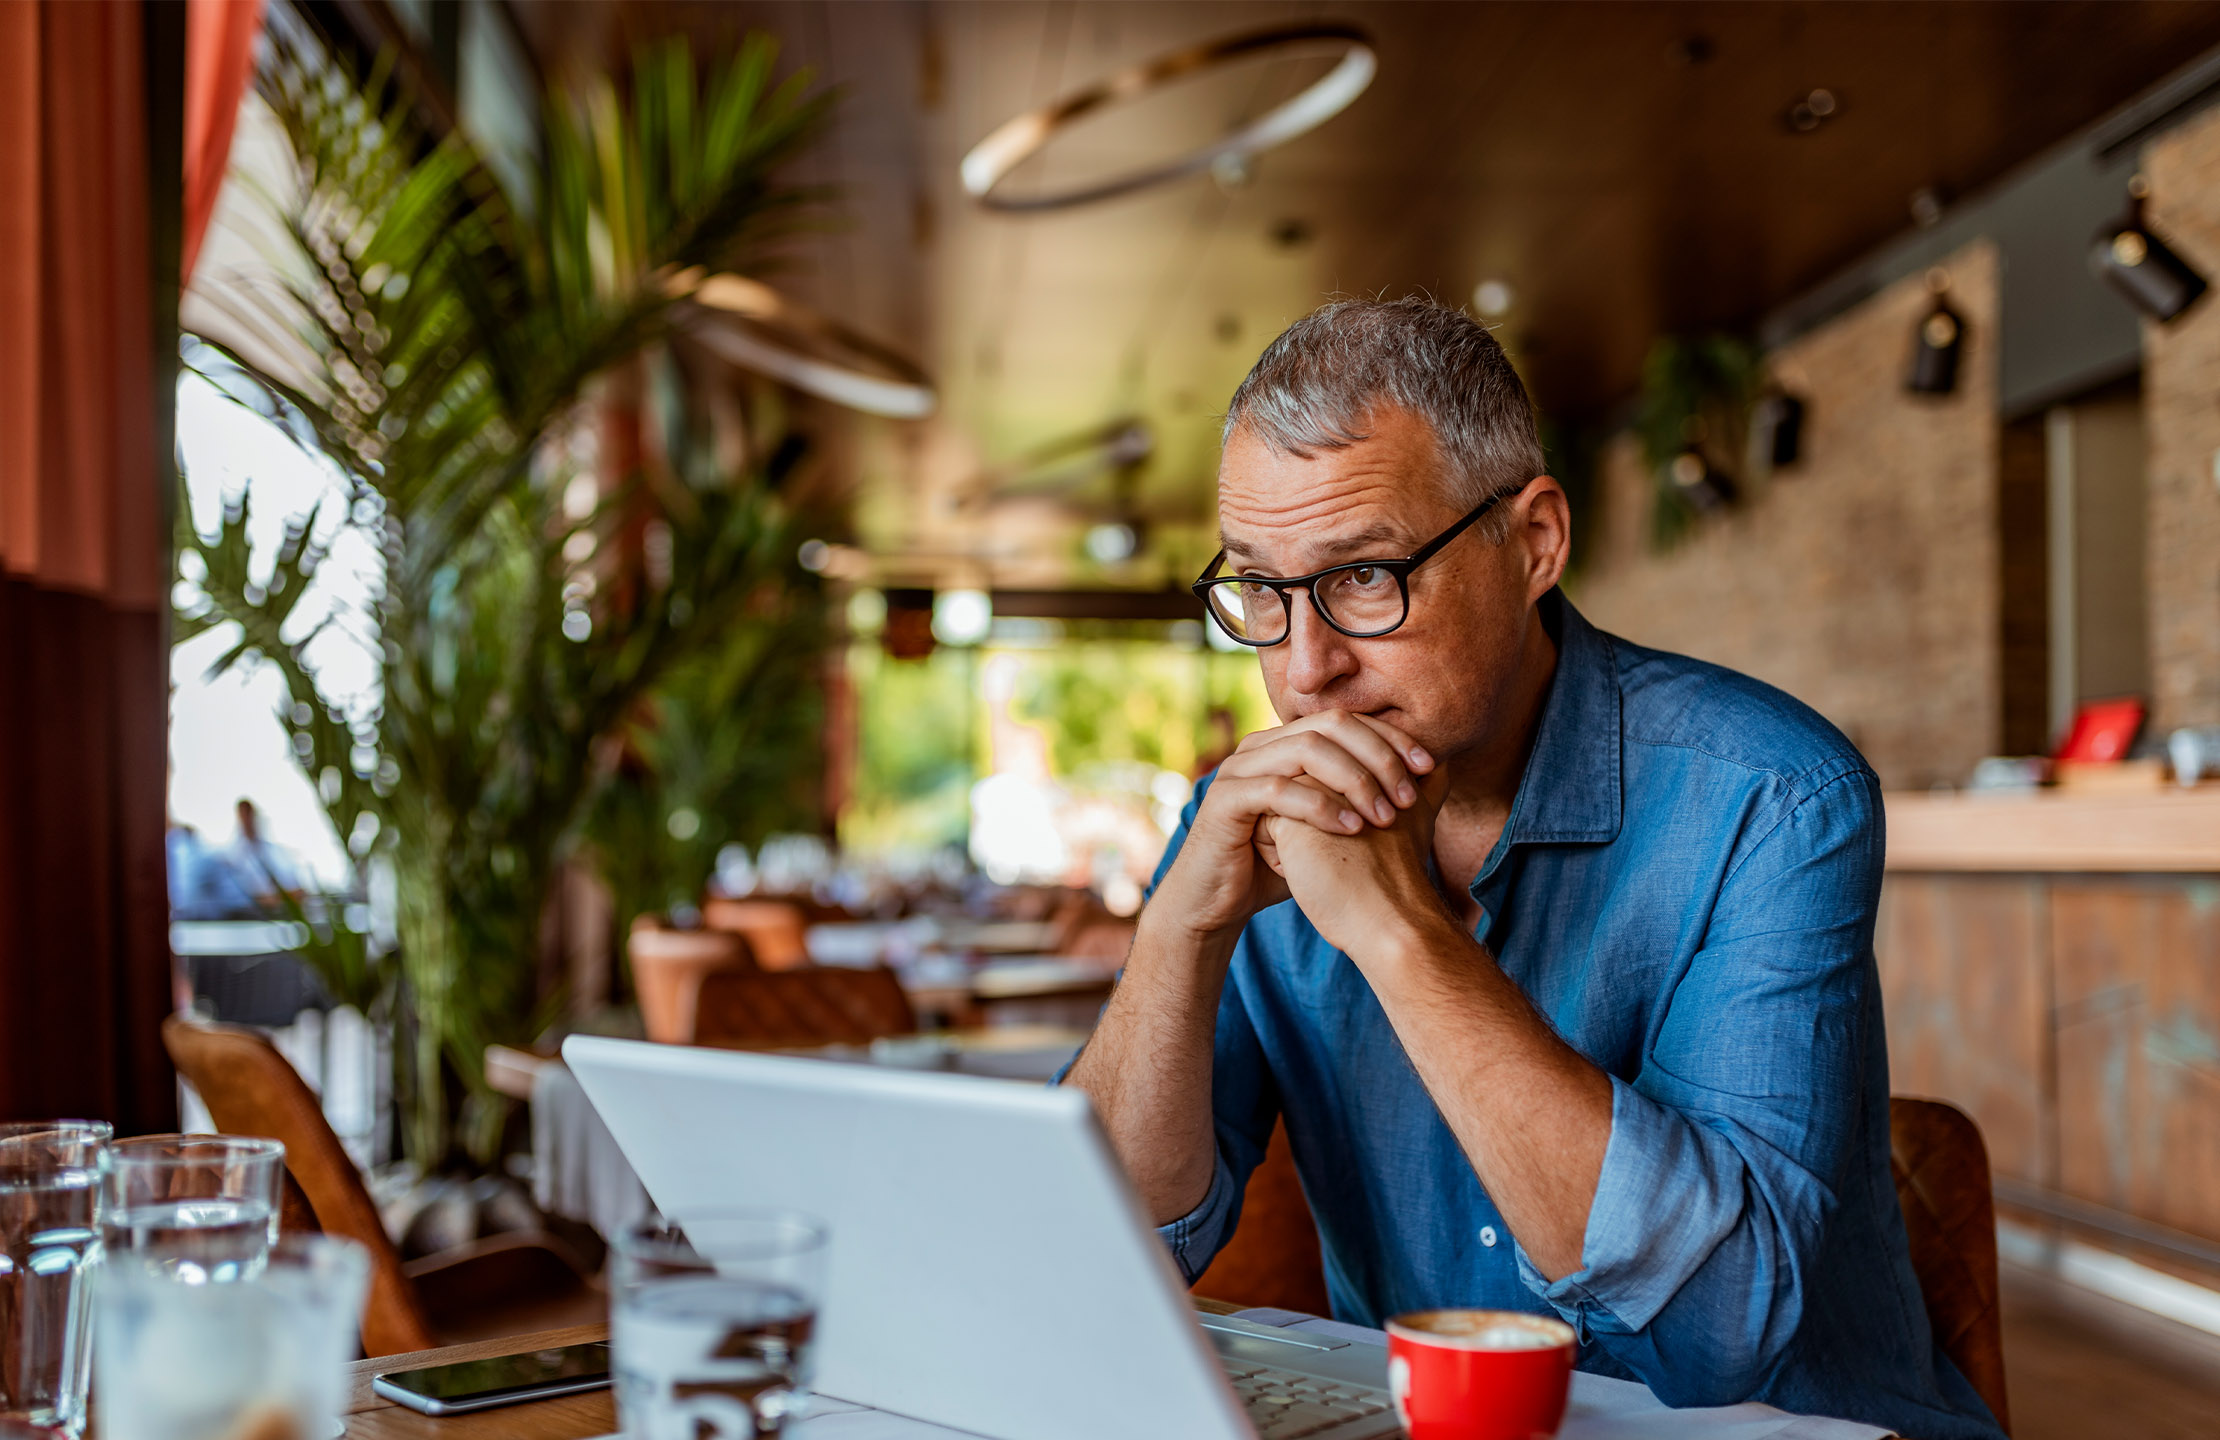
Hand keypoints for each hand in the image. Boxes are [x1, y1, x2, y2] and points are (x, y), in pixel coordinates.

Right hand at [1147, 710, 1436, 946]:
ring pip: (1307, 749)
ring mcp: (1239, 768)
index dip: (1391, 737)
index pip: (1347, 720)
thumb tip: (1430, 781)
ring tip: (1385, 814)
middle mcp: (1261, 745)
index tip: (1429, 766)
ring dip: (1354, 779)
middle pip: (1331, 724)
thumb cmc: (1276, 864)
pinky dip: (1321, 806)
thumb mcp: (1329, 827)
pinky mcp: (1225, 800)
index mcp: (1285, 743)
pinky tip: (1352, 829)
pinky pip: (1279, 790)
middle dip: (1378, 755)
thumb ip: (1363, 799)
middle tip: (1410, 793)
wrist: (1216, 902)